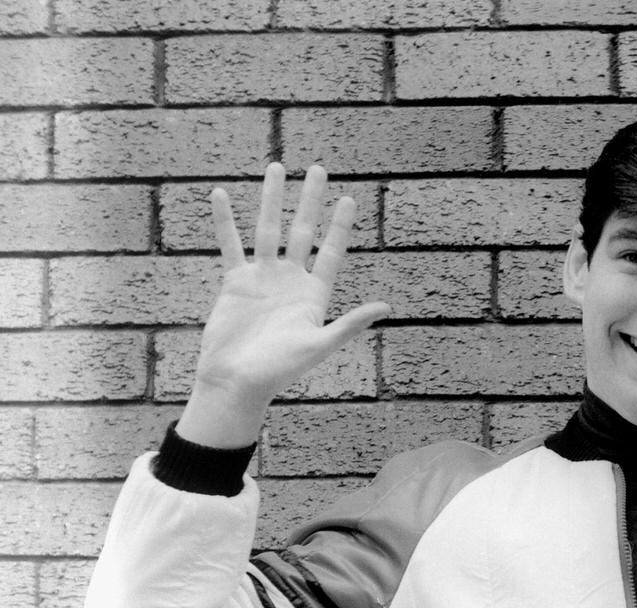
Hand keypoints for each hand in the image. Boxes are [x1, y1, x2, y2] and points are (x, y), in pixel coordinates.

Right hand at [177, 163, 391, 447]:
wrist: (238, 380)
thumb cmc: (281, 370)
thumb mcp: (320, 344)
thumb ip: (350, 323)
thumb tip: (386, 307)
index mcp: (314, 295)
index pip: (331, 253)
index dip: (340, 226)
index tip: (349, 198)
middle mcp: (290, 281)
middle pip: (303, 231)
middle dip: (310, 201)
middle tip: (318, 168)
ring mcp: (263, 278)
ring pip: (268, 229)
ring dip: (272, 199)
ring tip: (277, 167)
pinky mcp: (235, 281)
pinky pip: (230, 244)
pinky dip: (225, 221)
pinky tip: (221, 195)